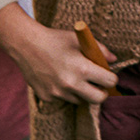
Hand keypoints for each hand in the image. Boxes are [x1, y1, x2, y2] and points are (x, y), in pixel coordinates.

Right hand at [0, 4, 116, 103]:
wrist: (26, 45)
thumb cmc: (55, 40)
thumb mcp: (80, 40)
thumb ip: (100, 50)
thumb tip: (114, 60)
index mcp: (82, 69)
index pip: (109, 82)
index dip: (112, 78)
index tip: (108, 75)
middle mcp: (71, 84)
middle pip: (98, 99)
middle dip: (102, 92)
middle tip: (99, 85)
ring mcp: (58, 93)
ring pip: (80, 100)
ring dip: (82, 92)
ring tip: (75, 77)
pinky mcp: (47, 97)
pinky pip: (63, 99)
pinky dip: (65, 92)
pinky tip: (59, 78)